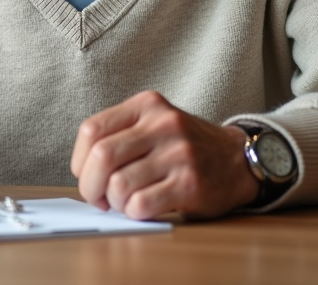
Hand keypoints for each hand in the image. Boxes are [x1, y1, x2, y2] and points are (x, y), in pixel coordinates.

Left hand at [70, 91, 259, 219]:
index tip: (86, 174)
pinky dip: (133, 213)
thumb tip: (83, 171)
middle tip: (98, 198)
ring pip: (119, 185)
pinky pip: (141, 205)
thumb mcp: (154, 123)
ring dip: (114, 202)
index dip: (80, 160)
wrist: (238, 159)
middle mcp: (163, 124)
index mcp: (146, 105)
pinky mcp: (190, 183)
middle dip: (90, 186)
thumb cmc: (185, 146)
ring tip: (125, 202)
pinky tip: (142, 208)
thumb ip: (120, 136)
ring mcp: (178, 153)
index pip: (91, 130)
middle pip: (101, 157)